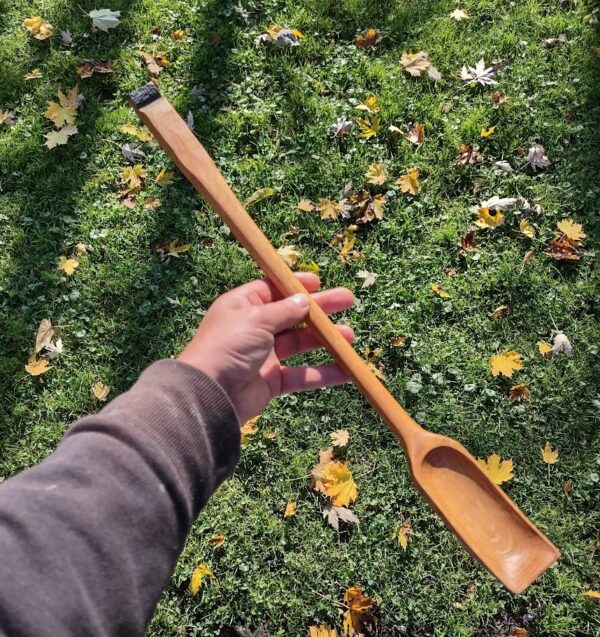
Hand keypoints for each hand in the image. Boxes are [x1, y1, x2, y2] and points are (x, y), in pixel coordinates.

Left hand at [178, 273, 354, 422]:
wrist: (209, 394)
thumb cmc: (227, 347)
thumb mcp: (256, 319)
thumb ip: (284, 310)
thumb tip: (305, 301)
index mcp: (243, 306)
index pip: (273, 290)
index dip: (296, 286)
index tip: (319, 283)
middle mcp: (253, 329)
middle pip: (293, 315)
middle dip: (321, 310)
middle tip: (348, 301)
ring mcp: (263, 356)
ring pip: (300, 345)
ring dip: (325, 340)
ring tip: (350, 337)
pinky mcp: (271, 382)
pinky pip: (301, 375)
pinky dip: (322, 373)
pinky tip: (346, 371)